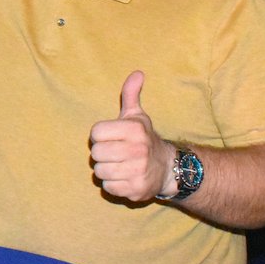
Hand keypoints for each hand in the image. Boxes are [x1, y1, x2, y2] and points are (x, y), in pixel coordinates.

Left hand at [89, 71, 175, 201]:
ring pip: (100, 172)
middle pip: (96, 153)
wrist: (169, 169)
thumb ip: (131, 94)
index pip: (95, 132)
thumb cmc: (144, 139)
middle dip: (102, 154)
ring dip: (106, 170)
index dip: (100, 135)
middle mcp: (137, 150)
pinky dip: (113, 184)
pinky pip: (108, 188)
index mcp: (134, 129)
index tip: (110, 137)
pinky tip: (124, 177)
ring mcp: (137, 171)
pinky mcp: (136, 190)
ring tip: (119, 165)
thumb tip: (137, 73)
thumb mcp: (138, 116)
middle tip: (114, 153)